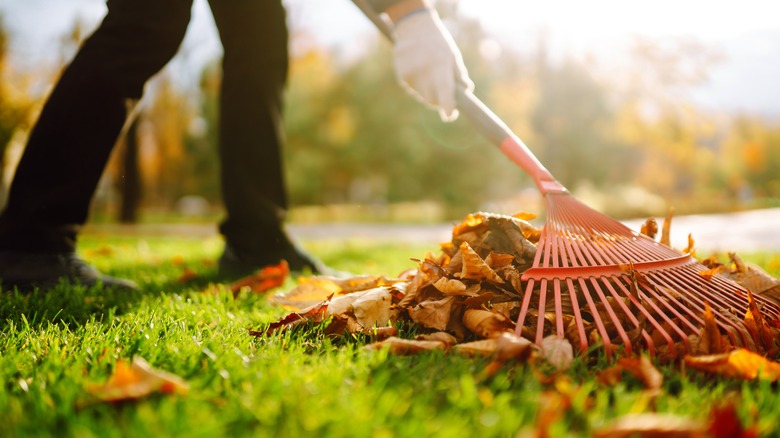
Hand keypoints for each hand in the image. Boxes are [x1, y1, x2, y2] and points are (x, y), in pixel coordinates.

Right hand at [391, 7, 472, 121]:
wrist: (414, 27)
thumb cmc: (438, 42)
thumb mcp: (453, 54)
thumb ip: (459, 74)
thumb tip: (466, 91)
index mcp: (440, 64)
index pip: (445, 91)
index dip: (448, 106)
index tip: (450, 116)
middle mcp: (424, 70)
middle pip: (432, 100)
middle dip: (439, 101)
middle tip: (445, 95)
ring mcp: (411, 73)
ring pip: (422, 96)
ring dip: (428, 92)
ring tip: (429, 73)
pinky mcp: (401, 75)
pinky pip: (413, 89)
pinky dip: (418, 85)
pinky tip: (419, 70)